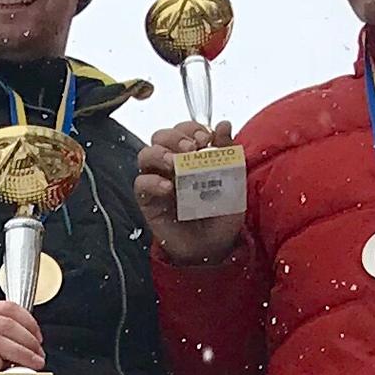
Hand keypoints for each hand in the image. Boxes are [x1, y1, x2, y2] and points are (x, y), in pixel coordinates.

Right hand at [0, 298, 48, 374]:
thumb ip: (2, 340)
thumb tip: (29, 350)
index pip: (9, 308)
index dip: (29, 322)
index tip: (39, 339)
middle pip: (6, 325)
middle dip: (28, 342)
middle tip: (38, 357)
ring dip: (18, 354)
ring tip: (28, 365)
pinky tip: (0, 369)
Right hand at [136, 120, 246, 264]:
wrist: (213, 248)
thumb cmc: (222, 214)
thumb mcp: (233, 182)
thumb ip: (229, 154)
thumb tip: (225, 125)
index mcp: (191, 156)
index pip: (183, 130)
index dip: (191, 128)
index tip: (206, 138)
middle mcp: (171, 165)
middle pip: (160, 136)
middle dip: (175, 137)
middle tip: (191, 149)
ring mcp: (157, 181)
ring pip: (145, 154)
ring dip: (159, 153)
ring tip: (176, 164)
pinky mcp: (148, 201)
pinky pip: (140, 183)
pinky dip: (152, 181)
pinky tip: (168, 188)